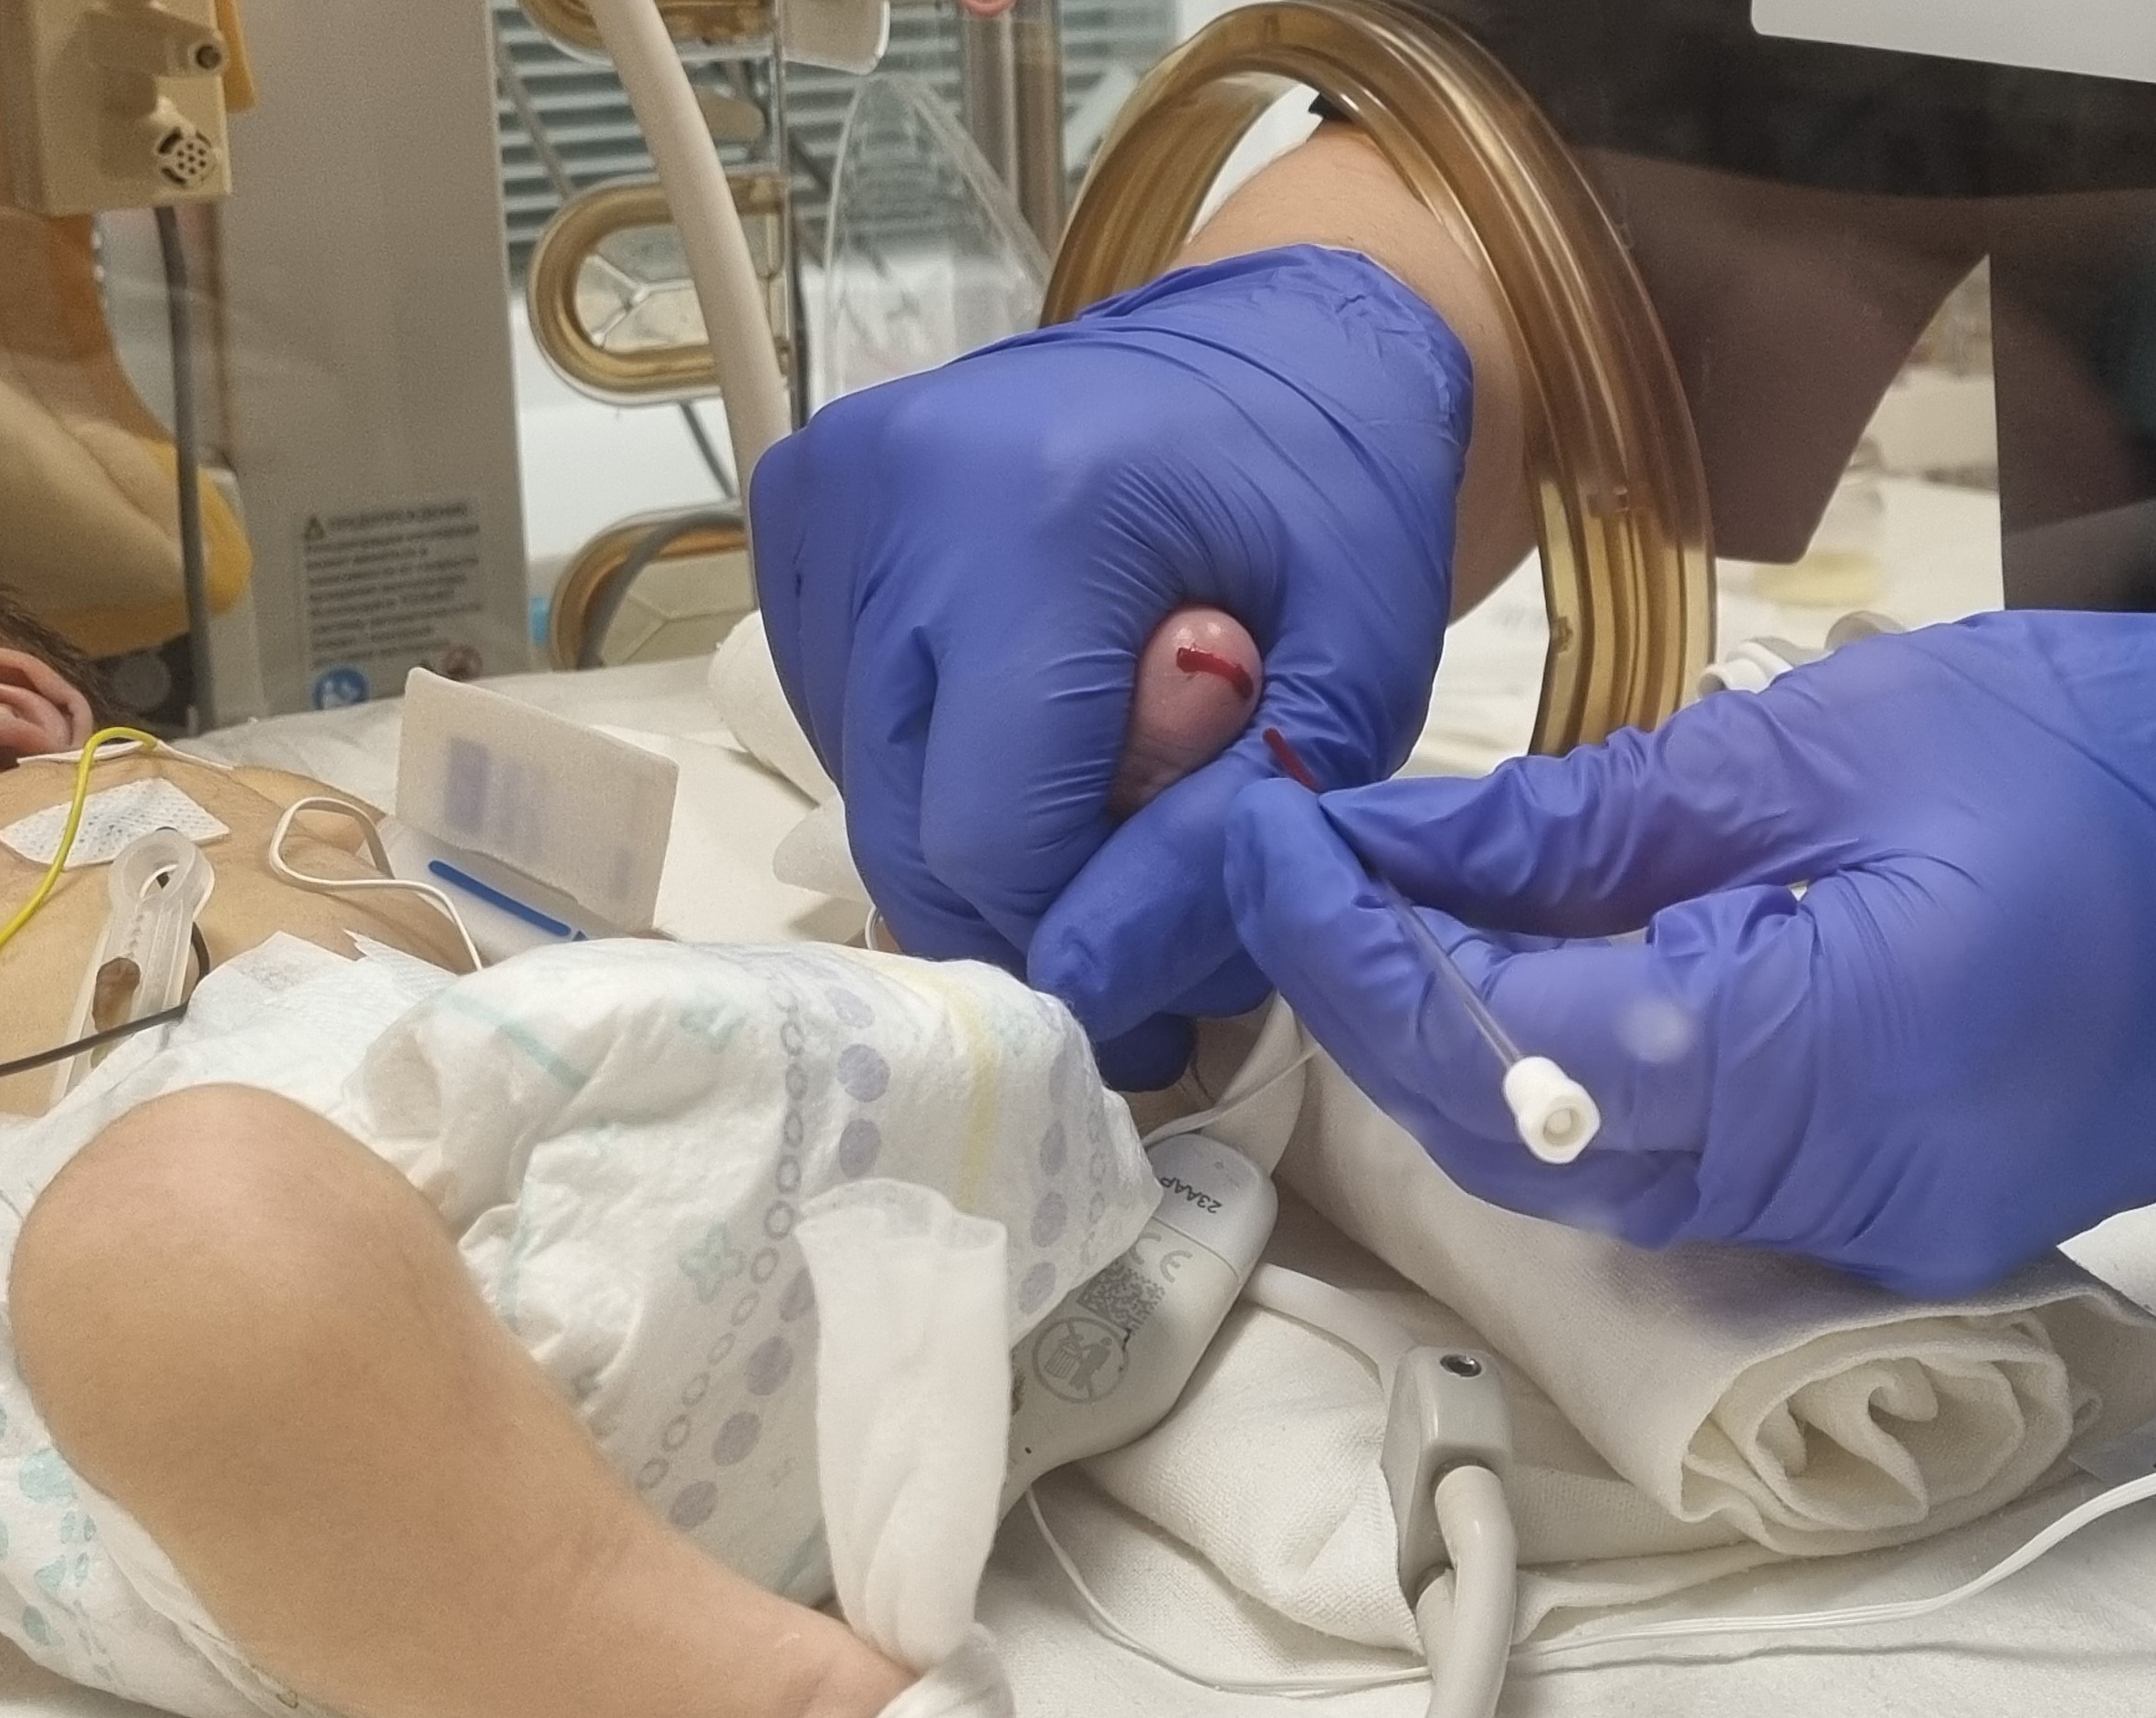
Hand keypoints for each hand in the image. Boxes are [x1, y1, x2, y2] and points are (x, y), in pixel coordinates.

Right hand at [750, 246, 1468, 1085]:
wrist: (1275, 340)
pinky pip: (845, 722)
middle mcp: (891, 497)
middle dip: (1033, 917)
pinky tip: (1036, 724)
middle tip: (1149, 940)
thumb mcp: (1357, 671)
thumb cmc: (1336, 497)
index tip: (1174, 985)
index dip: (1085, 939)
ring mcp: (824, 498)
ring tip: (1111, 801)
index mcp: (1036, 519)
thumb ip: (1237, 830)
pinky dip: (941, 766)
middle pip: (908, 831)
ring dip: (989, 844)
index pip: (993, 836)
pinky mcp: (798, 510)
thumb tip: (1100, 978)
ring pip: (869, 792)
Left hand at [1225, 612, 2155, 1296]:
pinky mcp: (1882, 1217)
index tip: (1263, 831)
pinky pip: (1673, 1164)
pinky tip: (1537, 947)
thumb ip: (1599, 817)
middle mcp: (1824, 1191)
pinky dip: (1574, 1067)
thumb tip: (1388, 836)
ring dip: (1462, 1037)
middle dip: (1375, 997)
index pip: (1493, 1051)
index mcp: (1819, 1053)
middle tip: (1299, 847)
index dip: (1346, 950)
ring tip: (1394, 882)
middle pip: (1509, 1135)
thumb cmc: (2132, 758)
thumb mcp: (1843, 733)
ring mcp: (1860, 1230)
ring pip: (1578, 1166)